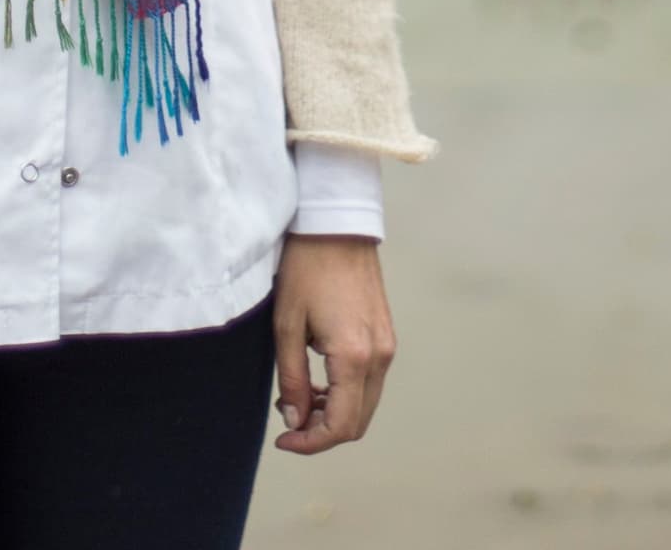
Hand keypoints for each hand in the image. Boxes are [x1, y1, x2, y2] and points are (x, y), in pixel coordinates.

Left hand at [269, 233, 394, 455]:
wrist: (336, 226)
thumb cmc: (306, 269)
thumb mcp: (286, 327)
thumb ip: (293, 380)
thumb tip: (296, 421)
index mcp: (354, 357)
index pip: (340, 425)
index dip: (310, 443)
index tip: (283, 440)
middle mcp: (379, 357)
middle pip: (358, 422)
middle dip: (322, 432)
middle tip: (288, 421)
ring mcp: (387, 346)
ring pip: (365, 404)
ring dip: (334, 413)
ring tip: (299, 397)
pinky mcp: (386, 336)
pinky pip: (370, 382)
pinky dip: (346, 394)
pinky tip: (319, 381)